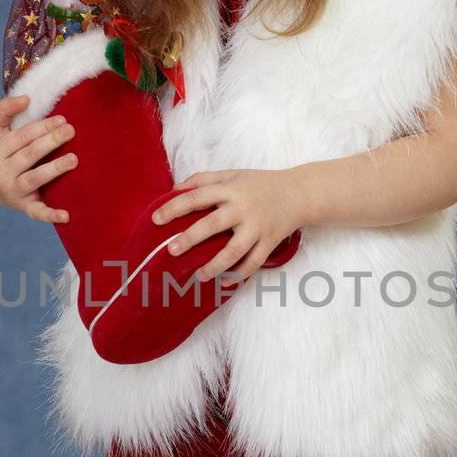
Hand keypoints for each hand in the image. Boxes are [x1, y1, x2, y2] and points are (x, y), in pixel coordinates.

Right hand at [0, 94, 78, 222]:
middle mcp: (2, 171)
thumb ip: (4, 109)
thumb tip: (25, 98)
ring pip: (35, 178)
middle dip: (50, 141)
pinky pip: (37, 212)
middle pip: (29, 155)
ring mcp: (13, 190)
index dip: (41, 127)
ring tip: (74, 159)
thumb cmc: (1, 151)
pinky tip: (66, 215)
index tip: (61, 119)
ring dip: (55, 169)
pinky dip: (51, 215)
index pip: (20, 137)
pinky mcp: (24, 206)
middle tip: (70, 130)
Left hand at [150, 168, 306, 283]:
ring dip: (214, 265)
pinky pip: (253, 263)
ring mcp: (257, 227)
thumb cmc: (261, 183)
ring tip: (199, 276)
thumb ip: (204, 179)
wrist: (300, 193)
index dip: (174, 208)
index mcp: (231, 189)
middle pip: (212, 225)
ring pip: (234, 251)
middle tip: (171, 251)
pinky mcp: (269, 242)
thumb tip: (174, 189)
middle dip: (189, 239)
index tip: (156, 220)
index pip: (197, 197)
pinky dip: (239, 275)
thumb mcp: (233, 174)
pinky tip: (225, 282)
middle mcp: (243, 208)